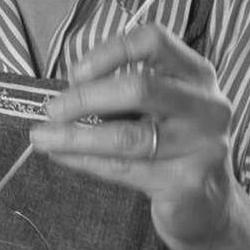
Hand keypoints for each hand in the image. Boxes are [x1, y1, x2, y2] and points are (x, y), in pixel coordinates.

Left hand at [28, 23, 237, 249]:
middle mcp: (208, 107)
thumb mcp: (154, 111)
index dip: (110, 51)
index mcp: (197, 76)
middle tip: (51, 109)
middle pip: (140, 88)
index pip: (155, 42)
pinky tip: (62, 157)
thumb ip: (119, 94)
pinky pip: (124, 169)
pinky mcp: (188, 184)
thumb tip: (65, 91)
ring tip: (42, 137)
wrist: (207, 207)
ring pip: (127, 136)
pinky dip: (85, 161)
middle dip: (86, 98)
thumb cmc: (170, 147)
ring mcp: (203, 147)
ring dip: (75, 136)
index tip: (75, 72)